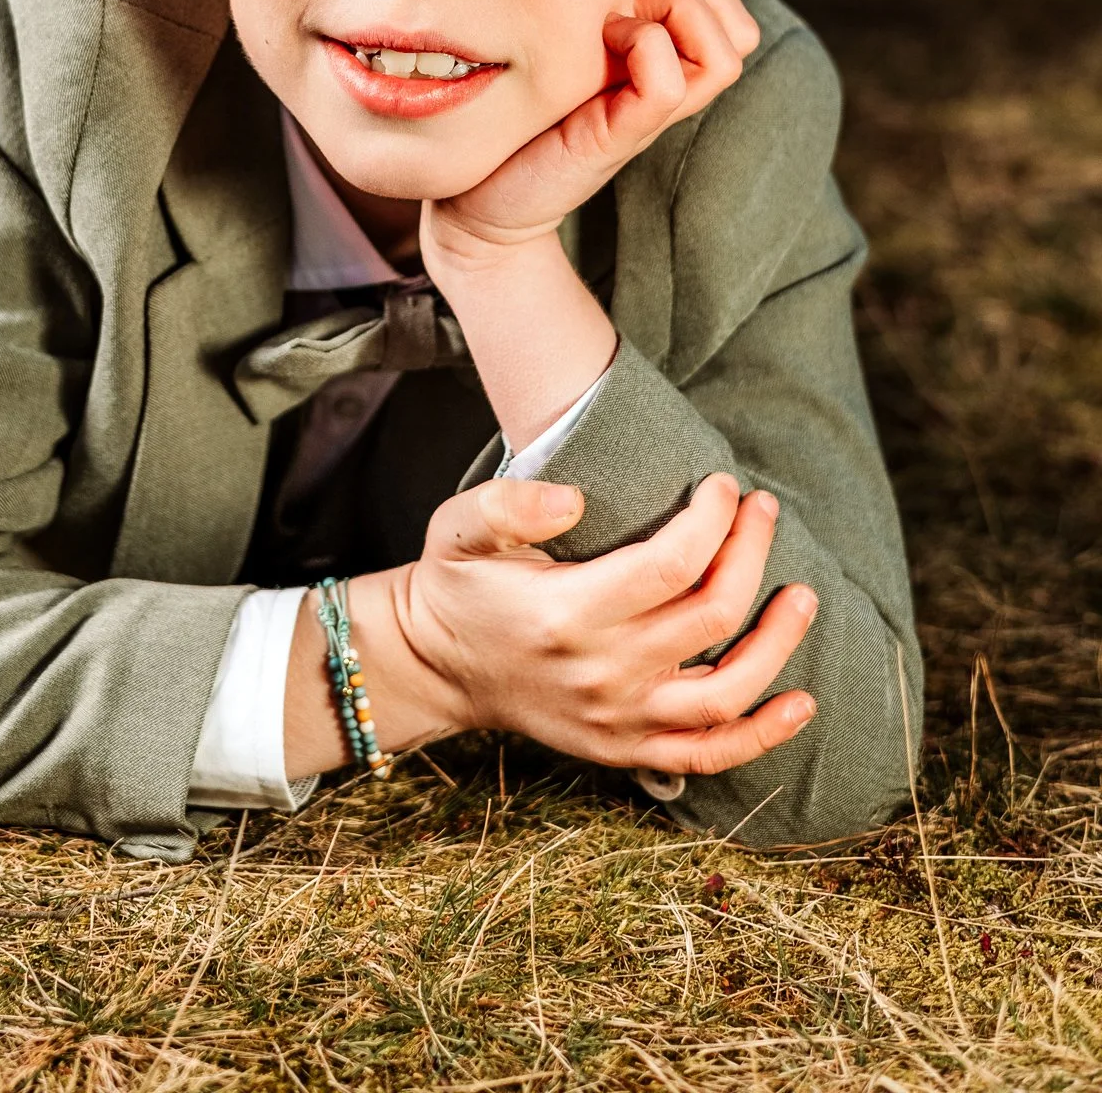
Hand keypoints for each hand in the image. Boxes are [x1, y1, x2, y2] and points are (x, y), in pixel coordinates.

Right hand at [378, 471, 816, 777]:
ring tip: (802, 595)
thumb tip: (575, 499)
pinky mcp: (626, 748)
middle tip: (762, 509)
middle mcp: (601, 673)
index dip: (712, 520)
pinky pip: (710, 754)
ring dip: (778, 642)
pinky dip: (764, 735)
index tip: (722, 484)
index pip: (670, 565)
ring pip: (728, 690)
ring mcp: (618, 719)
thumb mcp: (459, 528)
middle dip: (751, 552)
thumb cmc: (458, 585)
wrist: (435, 666)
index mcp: (567, 613)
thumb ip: (509, 504)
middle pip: (710, 614)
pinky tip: (802, 702)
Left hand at [425, 0, 760, 262]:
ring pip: (727, 53)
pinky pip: (670, 83)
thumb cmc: (521, 110)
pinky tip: (601, 44)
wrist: (481, 195)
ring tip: (615, 23)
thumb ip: (602, 0)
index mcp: (665, 55)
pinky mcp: (620, 136)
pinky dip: (645, 48)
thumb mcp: (566, 38)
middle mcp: (670, 83)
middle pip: (741, 25)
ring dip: (676, 15)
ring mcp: (652, 113)